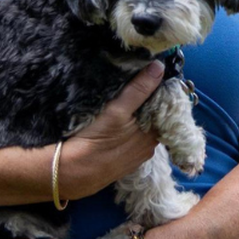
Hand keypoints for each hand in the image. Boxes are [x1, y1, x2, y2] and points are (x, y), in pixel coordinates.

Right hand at [60, 62, 162, 198]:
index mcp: (153, 134)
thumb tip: (159, 66)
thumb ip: (139, 90)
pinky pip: (131, 140)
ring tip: (124, 99)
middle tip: (134, 82)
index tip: (150, 74)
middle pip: (153, 119)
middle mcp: (149, 147)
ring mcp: (135, 156)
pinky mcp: (122, 161)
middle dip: (147, 103)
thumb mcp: (118, 110)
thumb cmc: (97, 139)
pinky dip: (128, 129)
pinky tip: (116, 122)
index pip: (164, 109)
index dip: (158, 92)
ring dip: (136, 116)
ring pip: (141, 130)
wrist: (74, 172)